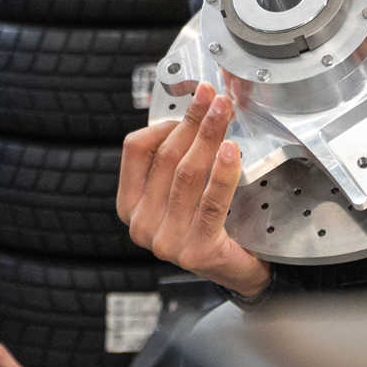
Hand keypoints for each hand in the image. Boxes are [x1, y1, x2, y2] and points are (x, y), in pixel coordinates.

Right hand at [116, 82, 268, 297]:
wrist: (237, 269)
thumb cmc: (208, 223)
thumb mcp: (179, 189)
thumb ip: (176, 156)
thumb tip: (195, 106)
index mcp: (129, 205)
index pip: (136, 149)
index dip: (165, 120)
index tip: (194, 99)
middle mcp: (141, 225)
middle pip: (166, 157)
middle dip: (194, 121)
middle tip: (216, 98)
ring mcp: (166, 241)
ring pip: (187, 175)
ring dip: (209, 137)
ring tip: (225, 114)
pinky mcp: (196, 251)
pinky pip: (210, 203)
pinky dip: (222, 173)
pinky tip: (231, 151)